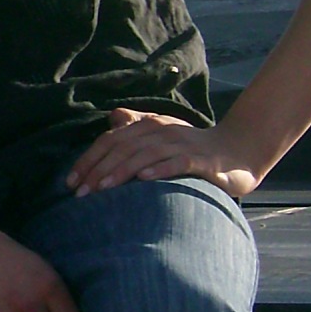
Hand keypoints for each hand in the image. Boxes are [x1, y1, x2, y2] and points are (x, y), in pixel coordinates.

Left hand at [66, 109, 261, 199]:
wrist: (239, 150)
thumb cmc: (193, 149)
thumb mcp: (162, 137)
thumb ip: (137, 130)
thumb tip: (112, 119)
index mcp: (149, 126)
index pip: (111, 140)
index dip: (89, 159)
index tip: (71, 182)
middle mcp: (163, 132)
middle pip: (123, 147)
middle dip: (99, 169)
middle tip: (81, 193)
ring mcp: (183, 145)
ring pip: (146, 154)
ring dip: (122, 171)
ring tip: (103, 188)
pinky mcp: (202, 160)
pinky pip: (178, 163)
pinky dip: (160, 169)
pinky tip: (144, 180)